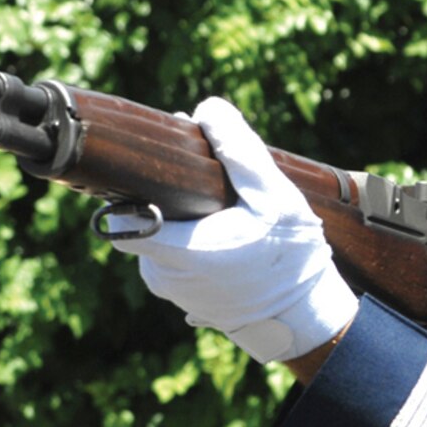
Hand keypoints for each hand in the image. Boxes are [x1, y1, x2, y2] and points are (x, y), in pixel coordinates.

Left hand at [110, 97, 357, 363]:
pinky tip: (225, 230)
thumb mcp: (273, 196)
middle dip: (169, 192)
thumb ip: (239, 150)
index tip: (163, 160)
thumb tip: (205, 109)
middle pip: (144, 217)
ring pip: (160, 236)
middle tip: (210, 173)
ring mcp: (171, 291)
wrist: (305, 316)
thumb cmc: (290, 257)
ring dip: (182, 215)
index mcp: (178, 252)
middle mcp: (163, 276)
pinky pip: (174, 257)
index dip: (134, 182)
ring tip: (224, 206)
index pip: (122, 215)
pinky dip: (191, 238)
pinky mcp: (183, 299)